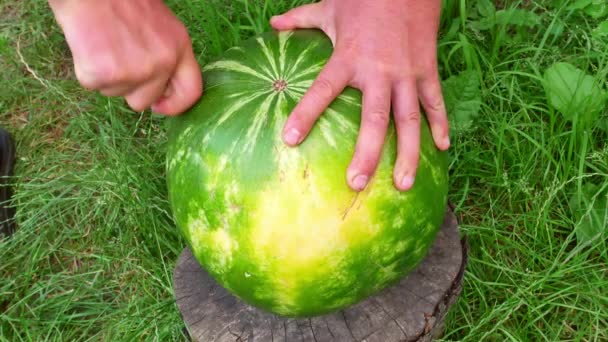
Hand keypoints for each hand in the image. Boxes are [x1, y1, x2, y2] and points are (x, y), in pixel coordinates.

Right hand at [48, 0, 201, 114]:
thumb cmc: (124, 1)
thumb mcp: (162, 25)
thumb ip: (168, 56)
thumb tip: (164, 93)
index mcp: (179, 48)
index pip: (191, 92)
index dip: (175, 105)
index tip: (160, 106)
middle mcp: (161, 63)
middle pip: (145, 100)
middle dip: (131, 88)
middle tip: (118, 57)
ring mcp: (134, 71)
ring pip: (117, 94)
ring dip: (109, 77)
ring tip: (105, 45)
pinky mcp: (104, 74)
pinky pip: (94, 86)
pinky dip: (88, 71)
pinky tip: (90, 46)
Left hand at [271, 0, 449, 191]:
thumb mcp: (329, 7)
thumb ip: (301, 19)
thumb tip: (273, 25)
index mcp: (348, 57)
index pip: (322, 90)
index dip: (306, 114)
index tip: (290, 140)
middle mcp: (378, 71)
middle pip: (373, 119)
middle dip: (367, 154)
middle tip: (357, 183)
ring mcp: (407, 74)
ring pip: (409, 120)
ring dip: (407, 154)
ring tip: (403, 185)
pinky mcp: (428, 70)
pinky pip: (435, 102)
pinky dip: (440, 125)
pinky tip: (441, 149)